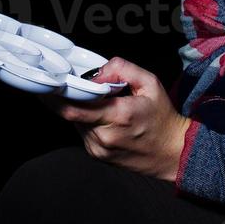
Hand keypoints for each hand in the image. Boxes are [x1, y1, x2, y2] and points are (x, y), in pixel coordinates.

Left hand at [36, 57, 191, 182]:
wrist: (172, 152)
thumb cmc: (162, 118)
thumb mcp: (150, 84)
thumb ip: (123, 69)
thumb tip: (99, 72)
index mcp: (118, 116)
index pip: (75, 107)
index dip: (58, 94)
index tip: (51, 82)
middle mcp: (105, 136)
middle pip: (70, 114)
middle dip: (66, 98)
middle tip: (62, 85)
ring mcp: (99, 148)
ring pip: (75, 122)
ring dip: (79, 109)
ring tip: (98, 102)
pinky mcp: (97, 154)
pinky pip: (82, 131)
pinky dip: (86, 120)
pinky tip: (101, 116)